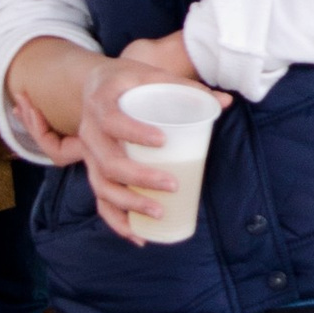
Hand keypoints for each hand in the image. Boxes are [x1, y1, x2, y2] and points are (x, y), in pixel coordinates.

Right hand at [8, 30, 216, 242]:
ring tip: (159, 212)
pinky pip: (99, 201)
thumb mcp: (152, 76)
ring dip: (128, 205)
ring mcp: (88, 154)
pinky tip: (139, 236)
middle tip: (172, 184)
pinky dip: (117, 222)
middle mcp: (89, 131)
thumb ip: (188, 88)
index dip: (133, 132)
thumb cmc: (129, 80)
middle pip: (107, 162)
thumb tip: (225, 102)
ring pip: (101, 186)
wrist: (94, 85)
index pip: (112, 120)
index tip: (162, 141)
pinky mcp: (93, 171)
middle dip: (139, 178)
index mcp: (102, 102)